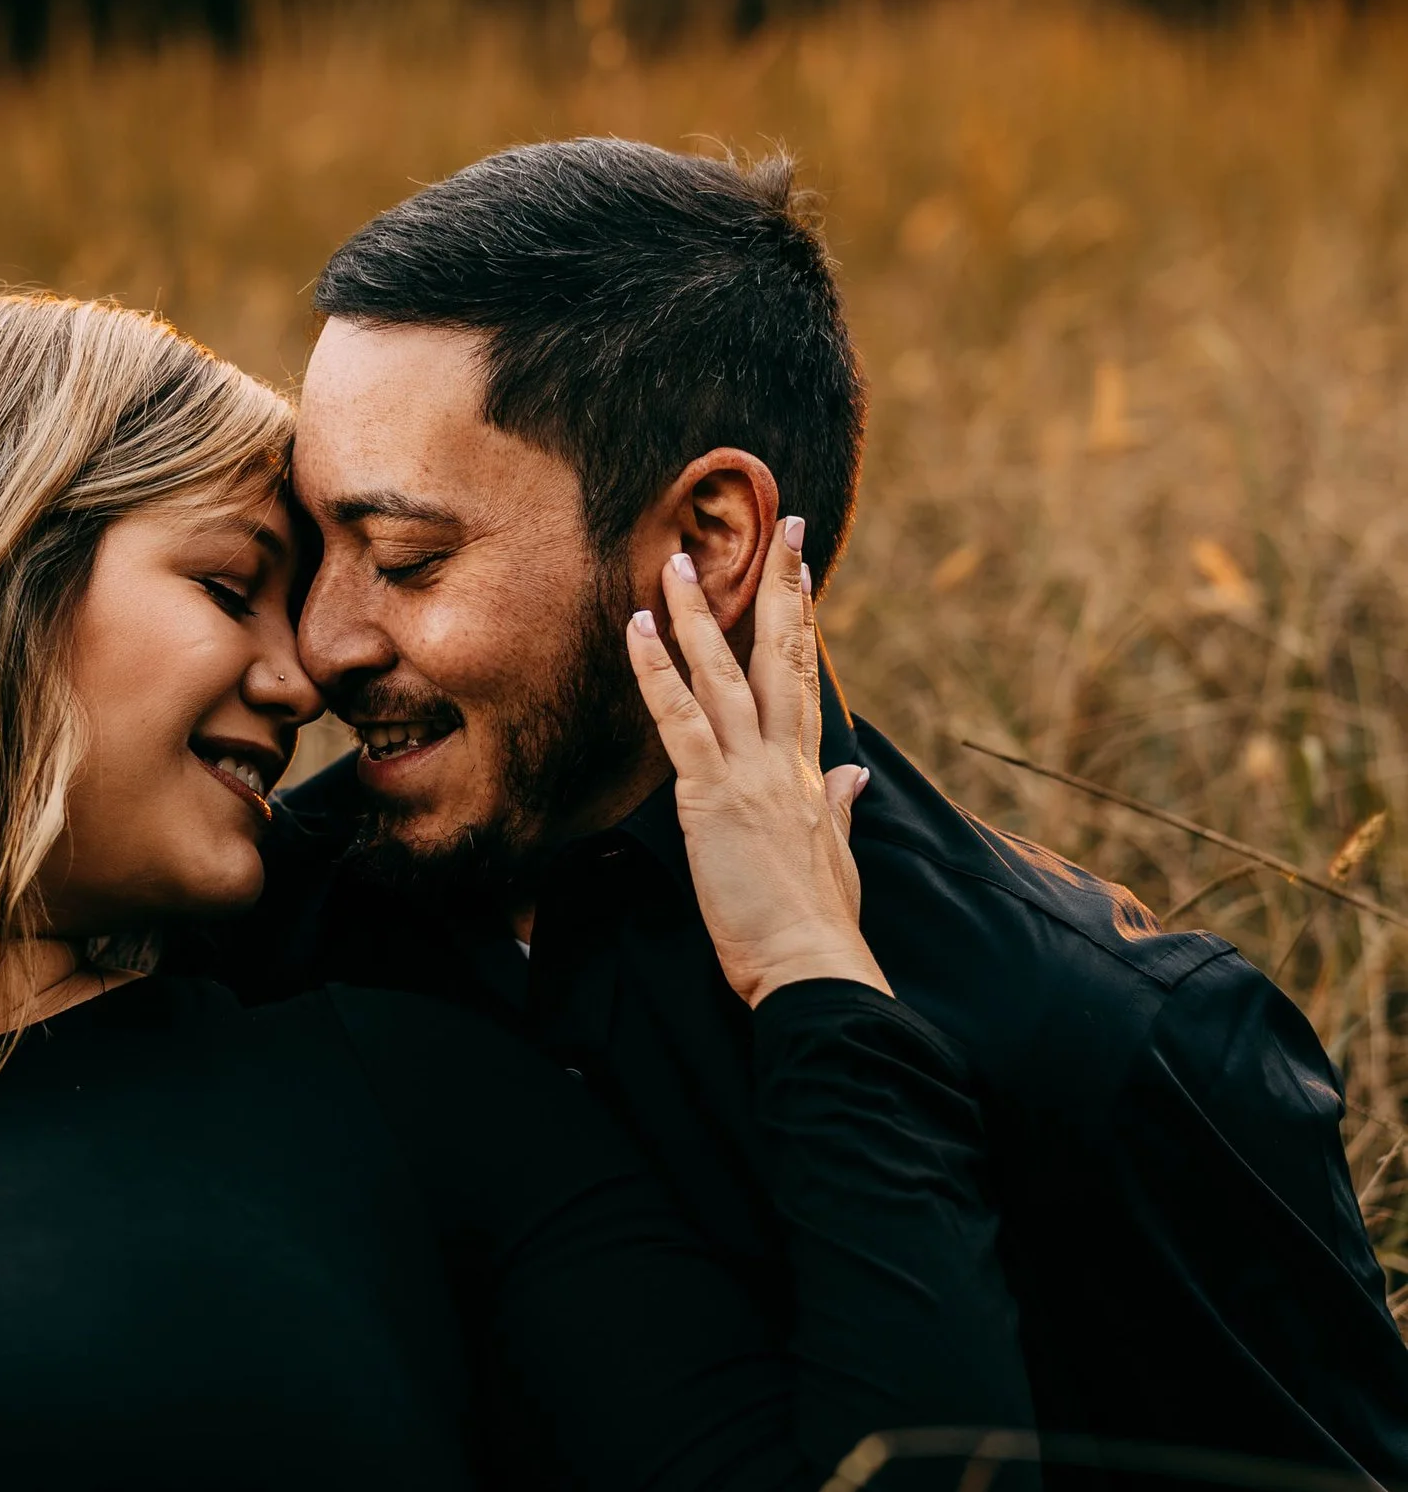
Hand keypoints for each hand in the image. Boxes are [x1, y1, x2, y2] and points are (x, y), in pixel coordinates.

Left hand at [625, 519, 887, 1010]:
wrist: (814, 966)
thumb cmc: (818, 924)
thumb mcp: (836, 856)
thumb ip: (839, 805)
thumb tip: (854, 774)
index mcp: (810, 773)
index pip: (806, 680)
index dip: (804, 622)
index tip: (804, 572)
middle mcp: (785, 760)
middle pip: (782, 656)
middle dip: (781, 588)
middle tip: (783, 525)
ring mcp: (750, 773)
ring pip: (723, 675)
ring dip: (698, 615)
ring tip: (677, 562)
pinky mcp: (713, 796)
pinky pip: (681, 721)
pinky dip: (657, 673)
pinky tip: (638, 631)